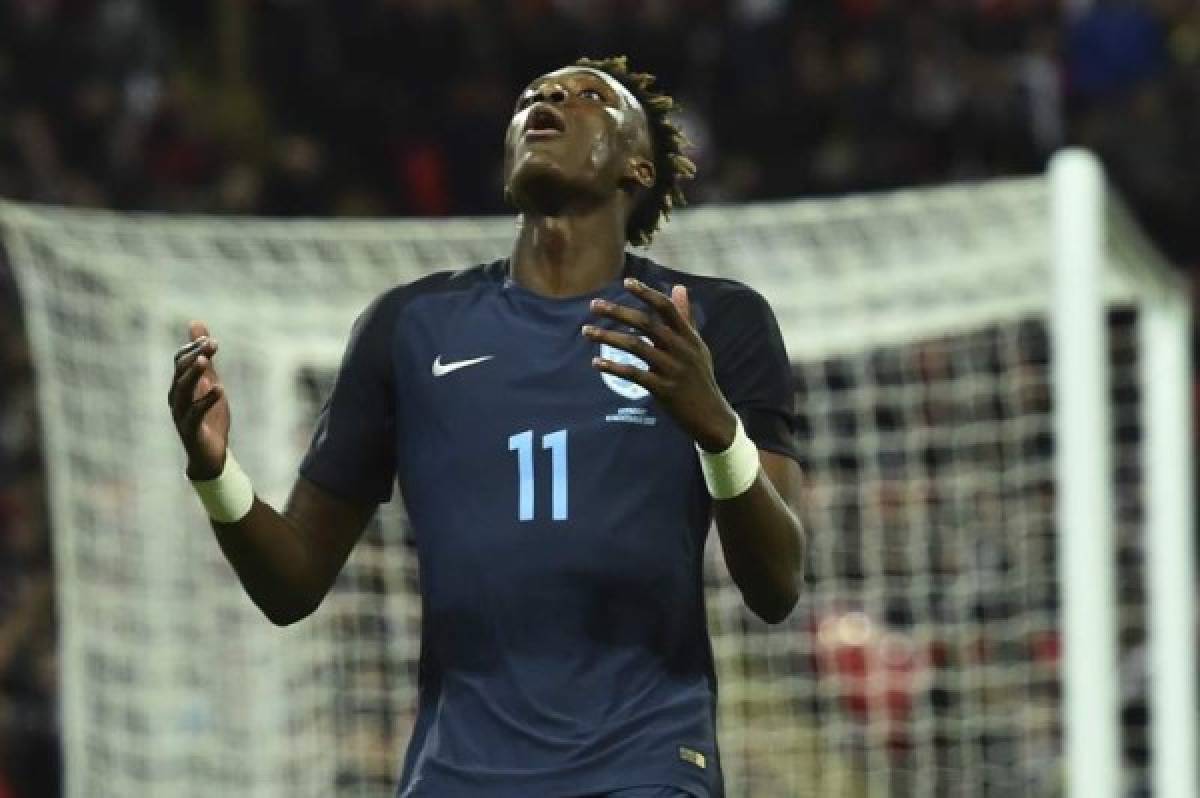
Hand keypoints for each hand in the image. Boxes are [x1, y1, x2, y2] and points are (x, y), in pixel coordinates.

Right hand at [168, 321, 229, 479]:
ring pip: (183, 391)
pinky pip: (195, 414)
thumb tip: (195, 323)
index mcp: (180, 386)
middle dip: (196, 356)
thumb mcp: (209, 381)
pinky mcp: (190, 431)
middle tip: (212, 344)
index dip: (193, 349)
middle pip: (180, 372)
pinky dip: (206, 401)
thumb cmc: (208, 416)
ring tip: (207, 360)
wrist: (210, 454)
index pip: (180, 361)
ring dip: (194, 374)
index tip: (211, 339)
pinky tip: (219, 389)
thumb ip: (204, 356)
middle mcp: (176, 398)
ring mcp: (181, 415)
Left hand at [584, 278, 736, 451]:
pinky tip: (596, 363)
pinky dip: (613, 368)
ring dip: (608, 337)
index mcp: (688, 336)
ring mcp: (672, 369)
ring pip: (635, 346)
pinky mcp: (663, 389)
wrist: (711, 416)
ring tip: (586, 331)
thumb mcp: (697, 345)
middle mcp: (681, 349)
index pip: (666, 308)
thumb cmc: (700, 377)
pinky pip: (634, 374)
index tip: (626, 282)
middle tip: (593, 305)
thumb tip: (679, 286)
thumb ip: (685, 316)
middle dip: (617, 312)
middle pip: (646, 323)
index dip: (647, 293)